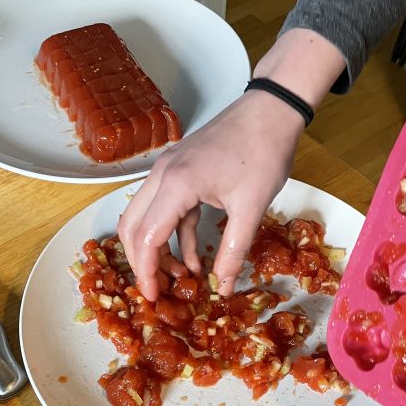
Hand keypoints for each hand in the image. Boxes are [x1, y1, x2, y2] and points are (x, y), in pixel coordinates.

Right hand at [117, 28, 345, 300]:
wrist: (271, 109)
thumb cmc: (263, 151)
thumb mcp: (251, 207)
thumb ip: (234, 251)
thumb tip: (222, 288)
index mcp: (176, 184)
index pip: (147, 237)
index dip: (147, 272)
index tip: (153, 297)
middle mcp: (162, 176)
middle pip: (133, 227)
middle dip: (142, 263)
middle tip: (158, 291)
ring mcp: (168, 171)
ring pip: (145, 218)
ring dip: (157, 249)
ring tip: (179, 278)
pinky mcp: (179, 171)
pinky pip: (166, 209)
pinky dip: (174, 235)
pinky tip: (193, 258)